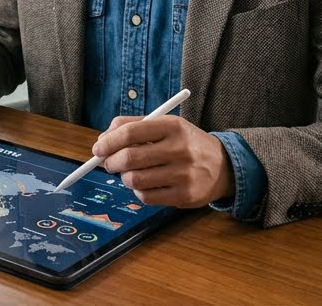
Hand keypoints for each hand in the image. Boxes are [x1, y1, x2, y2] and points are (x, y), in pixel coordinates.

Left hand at [92, 115, 233, 207]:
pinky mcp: (185, 196)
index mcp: (173, 126)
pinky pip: (146, 197)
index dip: (108, 141)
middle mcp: (180, 150)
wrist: (223, 166)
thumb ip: (133, 126)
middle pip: (129, 158)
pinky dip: (139, 191)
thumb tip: (102, 140)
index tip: (98, 149)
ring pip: (134, 180)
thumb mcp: (166, 125)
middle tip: (109, 163)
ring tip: (131, 173)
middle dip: (111, 162)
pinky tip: (148, 184)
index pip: (131, 132)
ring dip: (125, 178)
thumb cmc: (185, 143)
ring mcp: (183, 175)